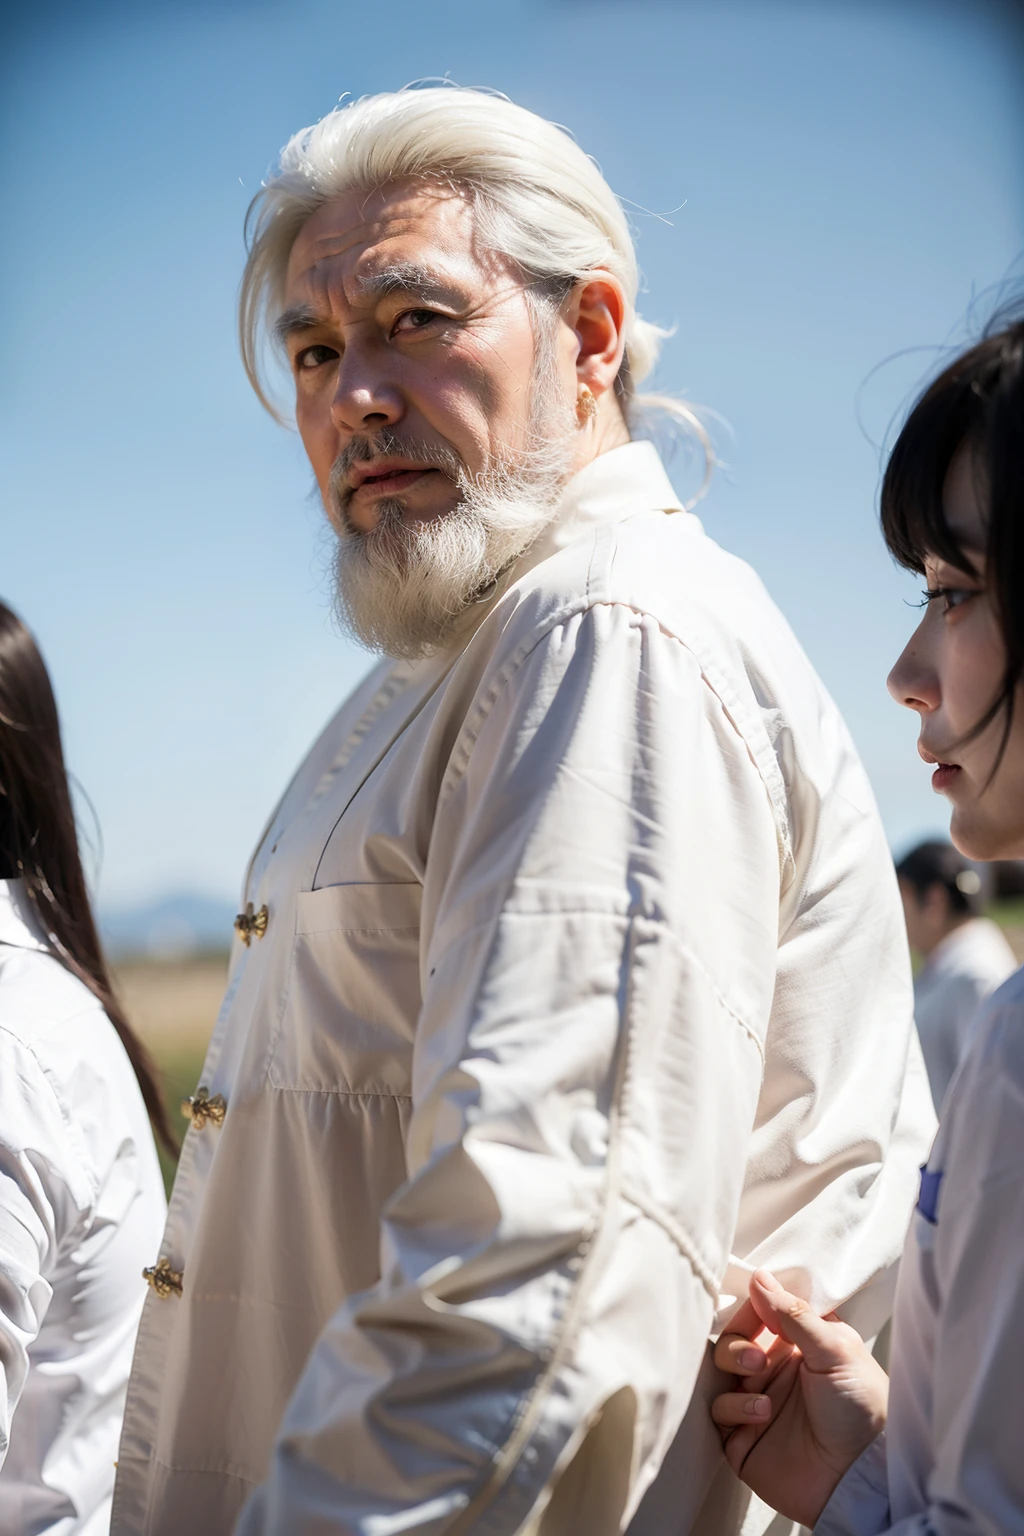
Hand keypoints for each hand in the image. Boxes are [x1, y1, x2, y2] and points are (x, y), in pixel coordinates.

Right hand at [710, 1269, 888, 1528]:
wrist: (861, 1478)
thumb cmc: (862, 1411)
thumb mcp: (837, 1351)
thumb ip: (794, 1314)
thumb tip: (759, 1277)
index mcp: (800, 1344)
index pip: (763, 1311)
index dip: (755, 1305)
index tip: (756, 1302)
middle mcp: (775, 1369)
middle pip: (733, 1336)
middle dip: (738, 1339)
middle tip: (757, 1356)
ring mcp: (756, 1401)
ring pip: (720, 1368)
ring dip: (733, 1365)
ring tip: (759, 1379)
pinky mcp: (742, 1436)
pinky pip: (719, 1409)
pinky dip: (734, 1406)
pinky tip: (762, 1414)